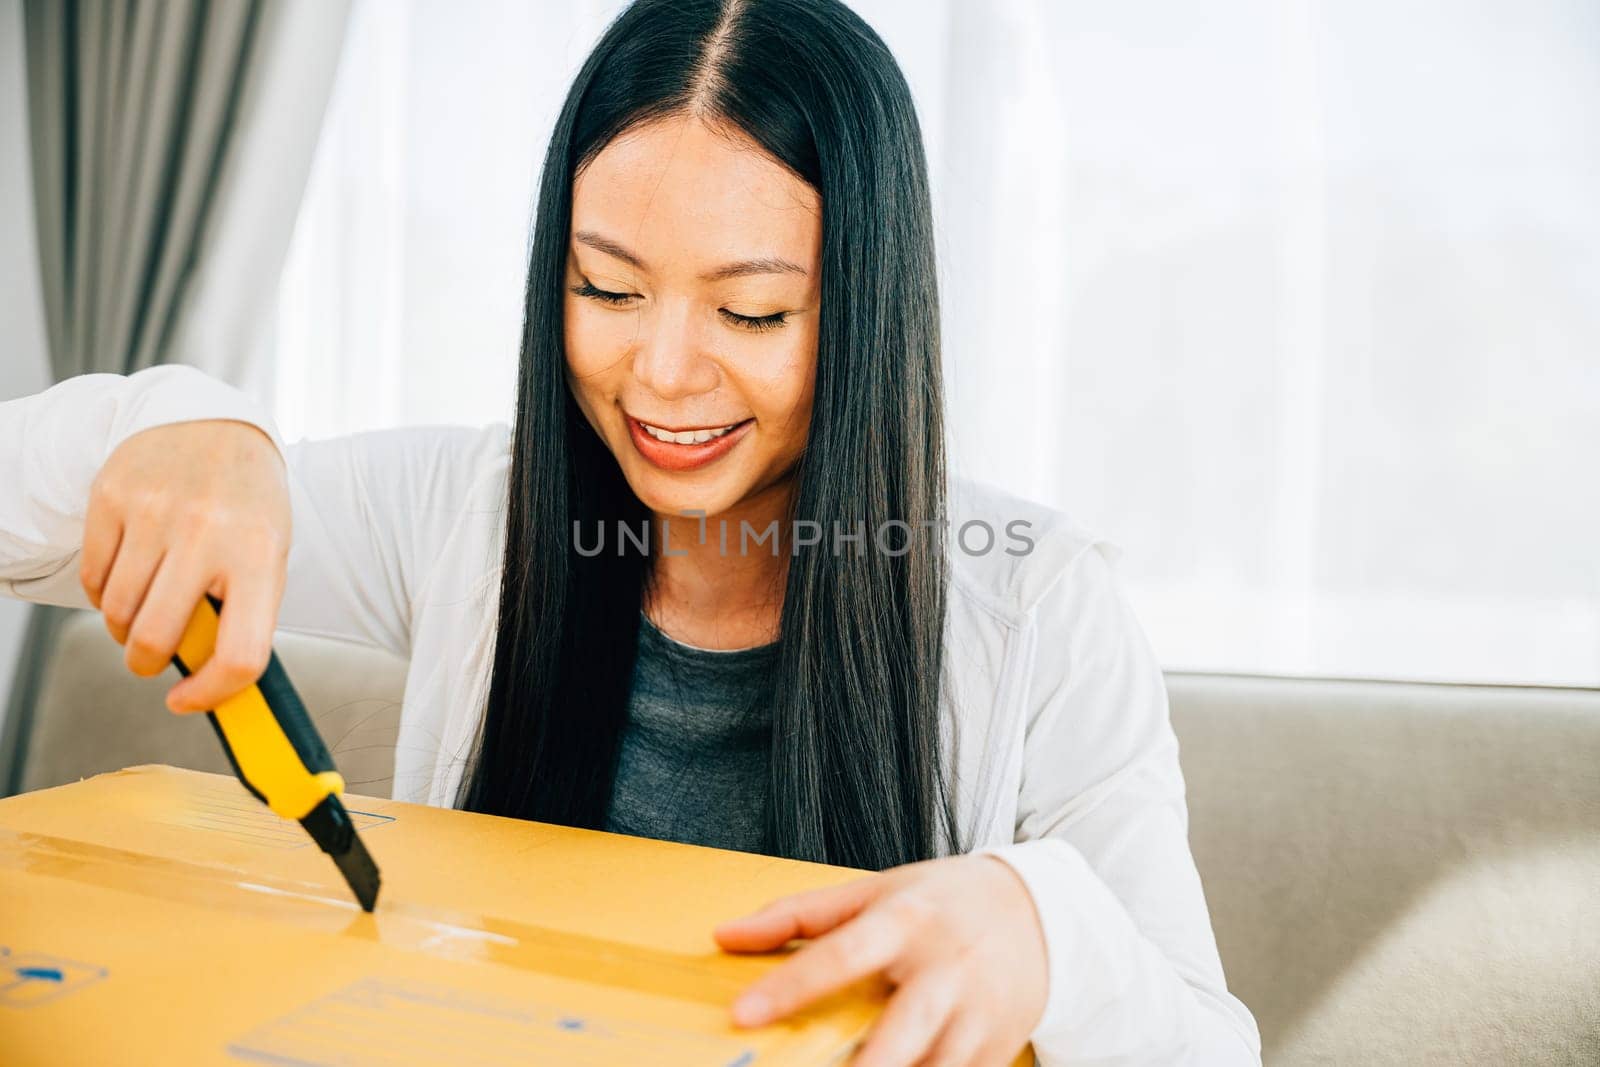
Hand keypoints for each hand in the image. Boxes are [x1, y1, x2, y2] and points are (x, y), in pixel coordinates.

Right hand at [80, 419, 290, 712]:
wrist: (215, 425)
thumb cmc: (247, 504)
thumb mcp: (267, 554)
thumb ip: (244, 613)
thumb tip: (213, 684)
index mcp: (259, 556)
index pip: (240, 653)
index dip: (211, 693)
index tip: (187, 700)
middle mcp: (206, 534)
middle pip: (155, 639)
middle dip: (147, 663)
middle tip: (152, 658)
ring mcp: (154, 513)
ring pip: (116, 613)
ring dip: (123, 628)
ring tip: (145, 607)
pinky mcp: (111, 497)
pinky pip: (92, 578)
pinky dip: (102, 593)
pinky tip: (129, 573)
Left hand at [714, 853, 1046, 1065]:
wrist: (1038, 912)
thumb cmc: (940, 902)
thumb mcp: (873, 891)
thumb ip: (797, 915)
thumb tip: (724, 936)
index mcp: (907, 919)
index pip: (842, 953)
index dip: (792, 985)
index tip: (743, 1013)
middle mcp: (946, 967)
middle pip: (903, 1027)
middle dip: (867, 1066)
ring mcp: (977, 1013)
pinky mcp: (997, 1049)